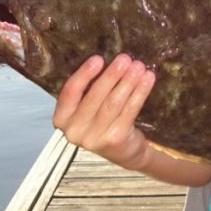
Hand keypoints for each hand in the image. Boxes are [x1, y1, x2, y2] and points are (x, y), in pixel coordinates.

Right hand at [52, 53, 156, 169]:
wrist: (124, 152)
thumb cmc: (103, 123)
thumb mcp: (88, 109)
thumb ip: (89, 90)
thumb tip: (108, 60)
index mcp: (62, 118)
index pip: (70, 92)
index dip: (84, 74)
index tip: (98, 58)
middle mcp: (74, 131)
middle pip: (95, 96)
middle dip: (112, 75)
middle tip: (125, 59)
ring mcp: (94, 138)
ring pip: (113, 103)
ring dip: (128, 82)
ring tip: (138, 66)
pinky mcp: (115, 139)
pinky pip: (129, 110)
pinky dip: (140, 92)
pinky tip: (147, 79)